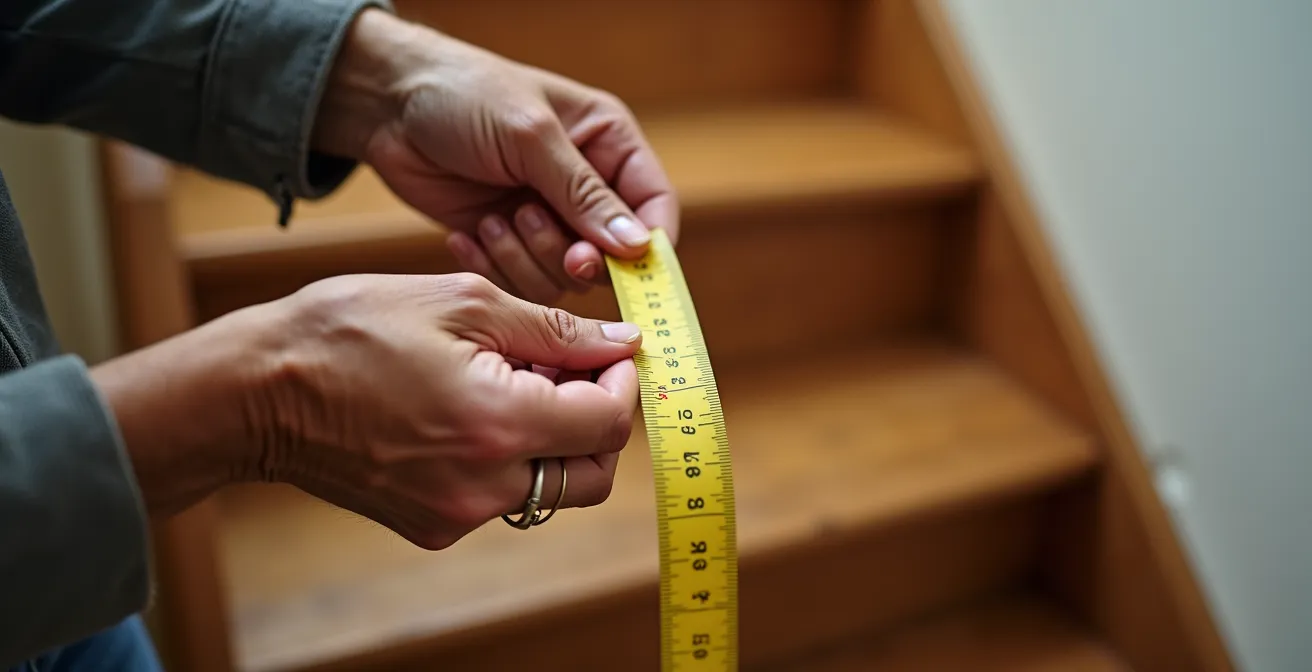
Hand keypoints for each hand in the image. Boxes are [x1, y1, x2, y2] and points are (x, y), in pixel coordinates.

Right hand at [93, 273, 641, 549]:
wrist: (257, 392)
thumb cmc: (350, 330)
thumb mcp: (462, 303)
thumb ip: (554, 328)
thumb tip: (621, 343)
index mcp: (500, 422)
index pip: (609, 424)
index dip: (624, 383)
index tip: (611, 353)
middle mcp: (485, 484)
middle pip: (593, 474)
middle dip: (599, 421)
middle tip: (572, 370)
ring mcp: (457, 513)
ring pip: (549, 488)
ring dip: (553, 437)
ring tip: (510, 380)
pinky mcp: (431, 524)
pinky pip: (500, 497)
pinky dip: (508, 456)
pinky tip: (471, 408)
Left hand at [312, 9, 679, 304]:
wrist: (386, 104)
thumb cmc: (464, 95)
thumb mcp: (530, 137)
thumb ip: (585, 195)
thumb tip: (637, 246)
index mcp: (608, 144)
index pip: (655, 206)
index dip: (648, 245)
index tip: (626, 270)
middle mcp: (584, 186)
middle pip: (610, 254)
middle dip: (571, 253)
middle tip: (534, 227)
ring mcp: (545, 217)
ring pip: (564, 277)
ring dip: (526, 255)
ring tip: (493, 217)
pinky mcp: (507, 240)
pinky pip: (521, 282)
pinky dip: (495, 264)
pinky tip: (469, 232)